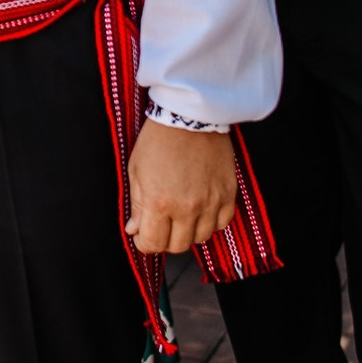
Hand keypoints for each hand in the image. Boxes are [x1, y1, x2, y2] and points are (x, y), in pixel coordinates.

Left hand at [125, 121, 236, 254]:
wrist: (189, 116)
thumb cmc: (158, 140)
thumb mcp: (137, 171)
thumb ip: (137, 205)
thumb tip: (134, 230)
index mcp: (159, 203)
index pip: (152, 244)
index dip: (145, 244)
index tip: (144, 237)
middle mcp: (186, 208)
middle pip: (178, 246)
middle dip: (165, 240)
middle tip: (162, 226)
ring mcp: (210, 202)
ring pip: (201, 238)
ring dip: (189, 232)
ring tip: (182, 216)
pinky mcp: (228, 194)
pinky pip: (222, 223)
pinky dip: (211, 222)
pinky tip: (202, 209)